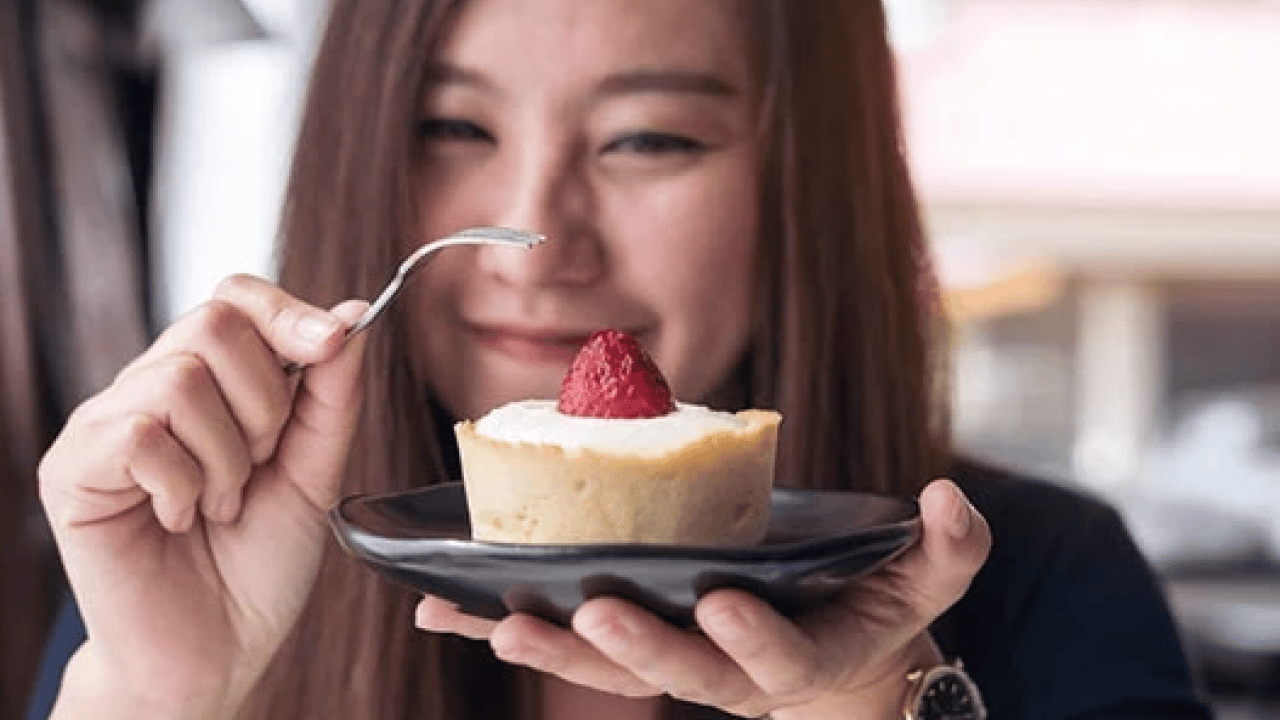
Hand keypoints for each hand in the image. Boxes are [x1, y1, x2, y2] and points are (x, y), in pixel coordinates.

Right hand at [39, 275, 368, 718]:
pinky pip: (142, 433)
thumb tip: (350, 311)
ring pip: (181, 378)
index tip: (333, 342)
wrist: (217, 652)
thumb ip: (331, 394)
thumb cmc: (259, 565)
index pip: (236, 298)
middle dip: (266, 403)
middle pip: (213, 323)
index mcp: (211, 383)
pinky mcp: (73, 468)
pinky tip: (179, 519)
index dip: (287, 312)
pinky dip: (183, 483)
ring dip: (227, 457)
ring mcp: (108, 424)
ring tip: (219, 505)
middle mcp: (152, 389)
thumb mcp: (316, 472)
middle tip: (260, 467)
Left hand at [415, 478, 989, 718]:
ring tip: (490, 623)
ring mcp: (673, 660)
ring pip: (607, 668)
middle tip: (590, 611)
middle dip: (633, 647)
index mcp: (799, 656)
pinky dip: (508, 627)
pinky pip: (566, 641)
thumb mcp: (922, 579)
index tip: (727, 601)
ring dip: (549, 647)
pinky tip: (446, 609)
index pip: (778, 660)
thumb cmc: (873, 604)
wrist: (831, 650)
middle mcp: (727, 671)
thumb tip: (950, 498)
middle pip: (677, 673)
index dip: (754, 637)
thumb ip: (945, 548)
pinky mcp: (631, 642)